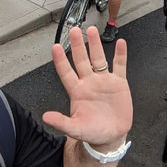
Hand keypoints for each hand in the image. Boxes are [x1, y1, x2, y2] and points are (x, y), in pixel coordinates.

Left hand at [43, 27, 131, 149]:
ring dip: (95, 44)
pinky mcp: (118, 83)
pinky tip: (120, 43)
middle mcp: (89, 83)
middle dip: (78, 45)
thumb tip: (46, 117)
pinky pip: (119, 65)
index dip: (61, 60)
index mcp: (77, 91)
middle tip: (75, 30)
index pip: (66, 72)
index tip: (56, 47)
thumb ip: (61, 122)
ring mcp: (103, 81)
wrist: (112, 136)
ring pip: (98, 58)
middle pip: (82, 60)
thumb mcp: (75, 129)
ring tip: (92, 31)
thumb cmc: (93, 132)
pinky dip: (120, 55)